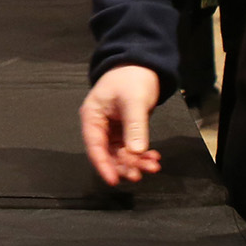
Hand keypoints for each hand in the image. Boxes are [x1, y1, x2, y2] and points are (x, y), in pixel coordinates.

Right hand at [79, 65, 162, 184]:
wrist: (142, 65)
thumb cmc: (132, 78)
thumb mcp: (134, 101)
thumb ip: (135, 126)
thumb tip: (136, 151)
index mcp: (92, 116)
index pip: (94, 146)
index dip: (103, 165)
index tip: (114, 180)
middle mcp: (99, 125)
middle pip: (107, 154)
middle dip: (124, 165)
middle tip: (140, 174)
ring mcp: (111, 129)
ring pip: (120, 154)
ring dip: (135, 162)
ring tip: (153, 166)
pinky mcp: (123, 130)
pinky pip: (130, 149)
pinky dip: (141, 155)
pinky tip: (153, 157)